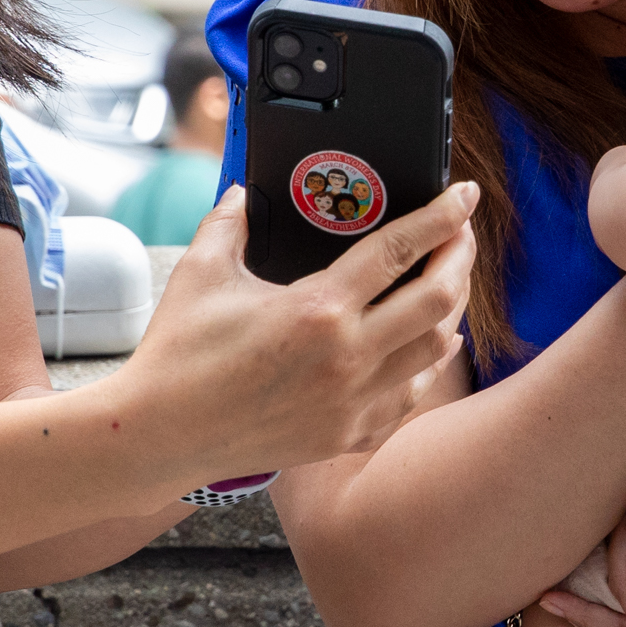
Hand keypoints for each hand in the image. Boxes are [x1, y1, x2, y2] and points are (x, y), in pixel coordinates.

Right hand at [115, 181, 478, 485]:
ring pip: (435, 348)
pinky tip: (425, 345)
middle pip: (437, 297)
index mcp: (317, 308)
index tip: (465, 195)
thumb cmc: (178, 354)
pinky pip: (410, 395)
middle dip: (460, 257)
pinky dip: (426, 364)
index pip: (400, 249)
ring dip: (450, 310)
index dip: (442, 216)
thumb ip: (230, 219)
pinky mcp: (347, 434)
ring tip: (445, 283)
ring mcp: (352, 401)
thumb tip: (246, 190)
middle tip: (460, 234)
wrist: (160, 436)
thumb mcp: (202, 270)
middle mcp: (346, 356)